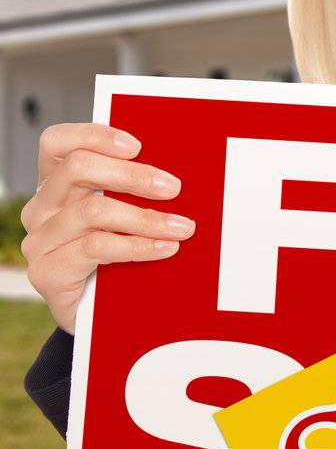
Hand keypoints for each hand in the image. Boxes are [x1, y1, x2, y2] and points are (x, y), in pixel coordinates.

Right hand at [20, 123, 191, 332]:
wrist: (101, 313)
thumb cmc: (120, 251)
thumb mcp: (125, 213)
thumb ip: (136, 188)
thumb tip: (177, 169)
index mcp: (57, 182)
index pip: (58, 142)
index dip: (94, 135)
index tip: (138, 145)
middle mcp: (41, 207)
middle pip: (78, 169)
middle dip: (132, 175)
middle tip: (174, 187)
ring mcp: (40, 240)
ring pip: (92, 211)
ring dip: (145, 217)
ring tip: (183, 227)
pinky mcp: (46, 272)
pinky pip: (95, 248)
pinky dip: (137, 246)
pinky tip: (164, 248)